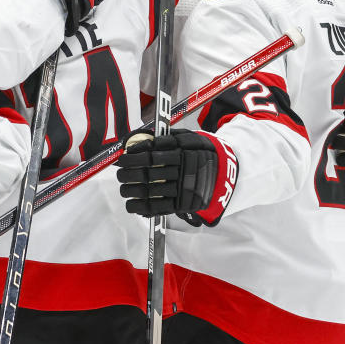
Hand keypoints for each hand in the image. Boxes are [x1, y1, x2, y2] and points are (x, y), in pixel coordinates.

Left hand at [115, 128, 238, 225]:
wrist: (225, 173)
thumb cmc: (200, 152)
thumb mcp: (188, 138)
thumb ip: (165, 137)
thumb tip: (137, 136)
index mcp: (184, 151)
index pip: (152, 154)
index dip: (134, 156)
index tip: (123, 157)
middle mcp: (184, 170)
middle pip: (149, 172)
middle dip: (128, 173)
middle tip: (120, 173)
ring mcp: (184, 188)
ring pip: (152, 190)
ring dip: (131, 190)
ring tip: (123, 188)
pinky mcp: (184, 203)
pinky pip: (159, 207)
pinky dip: (141, 207)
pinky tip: (131, 204)